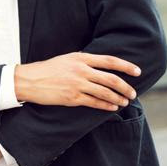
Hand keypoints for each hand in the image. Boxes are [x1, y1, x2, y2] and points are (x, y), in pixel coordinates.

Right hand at [14, 52, 139, 110]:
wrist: (29, 80)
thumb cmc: (47, 69)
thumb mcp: (66, 59)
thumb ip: (83, 62)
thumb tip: (101, 67)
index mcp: (80, 57)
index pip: (109, 60)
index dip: (126, 66)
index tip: (137, 71)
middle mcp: (81, 70)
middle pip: (111, 78)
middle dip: (125, 87)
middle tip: (133, 92)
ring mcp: (77, 84)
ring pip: (105, 92)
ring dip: (118, 98)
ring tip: (125, 101)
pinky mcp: (73, 98)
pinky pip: (95, 102)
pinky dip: (107, 105)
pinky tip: (113, 107)